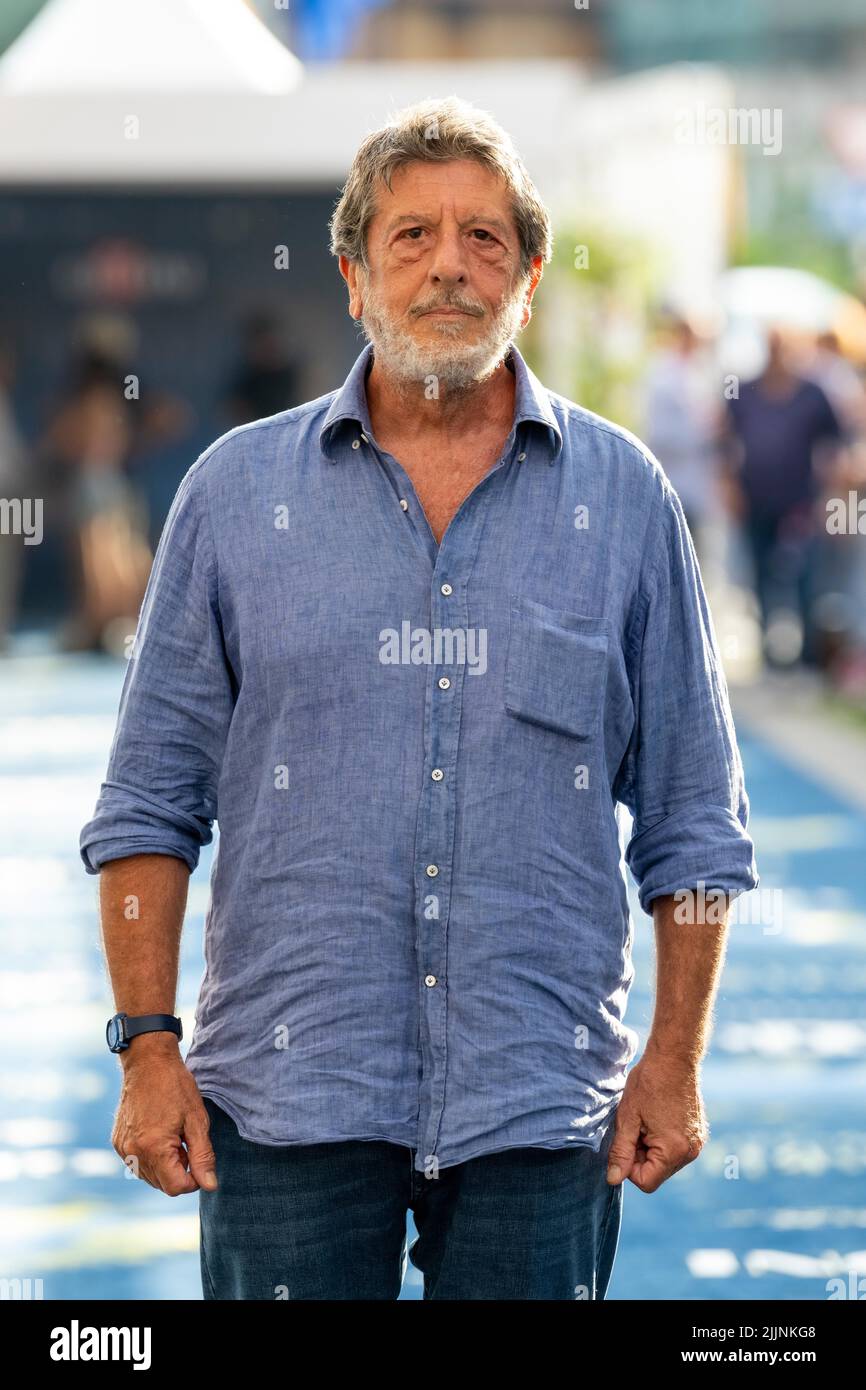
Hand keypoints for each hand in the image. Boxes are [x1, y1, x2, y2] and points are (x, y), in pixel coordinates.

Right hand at [111, 1035, 217, 1195]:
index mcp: (154, 1148)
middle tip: (186, 1142)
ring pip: (148, 1176)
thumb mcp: (197, 1120)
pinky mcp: (118, 1142)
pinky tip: (159, 1134)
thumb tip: (210, 1186)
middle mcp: (133, 1152)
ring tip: (173, 1137)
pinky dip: (151, 1157)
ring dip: (164, 1166)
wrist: (148, 1061)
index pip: (175, 1188)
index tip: (199, 1158)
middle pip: (161, 1185)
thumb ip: (203, 1156)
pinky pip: (137, 1163)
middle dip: (179, 1171)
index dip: (193, 1179)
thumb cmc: (176, 1086)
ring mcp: (122, 1148)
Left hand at [606, 1050, 707, 1193]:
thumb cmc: (648, 1084)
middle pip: (657, 1173)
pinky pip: (676, 1150)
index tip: (626, 1141)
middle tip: (634, 1127)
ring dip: (651, 1149)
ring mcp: (697, 1143)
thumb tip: (613, 1180)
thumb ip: (621, 1152)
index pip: (646, 1182)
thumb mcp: (627, 1118)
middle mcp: (690, 1152)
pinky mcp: (698, 1134)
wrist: (673, 1058)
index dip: (629, 1166)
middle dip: (640, 1156)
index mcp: (673, 1150)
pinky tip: (657, 1118)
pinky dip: (663, 1141)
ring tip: (646, 1121)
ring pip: (665, 1162)